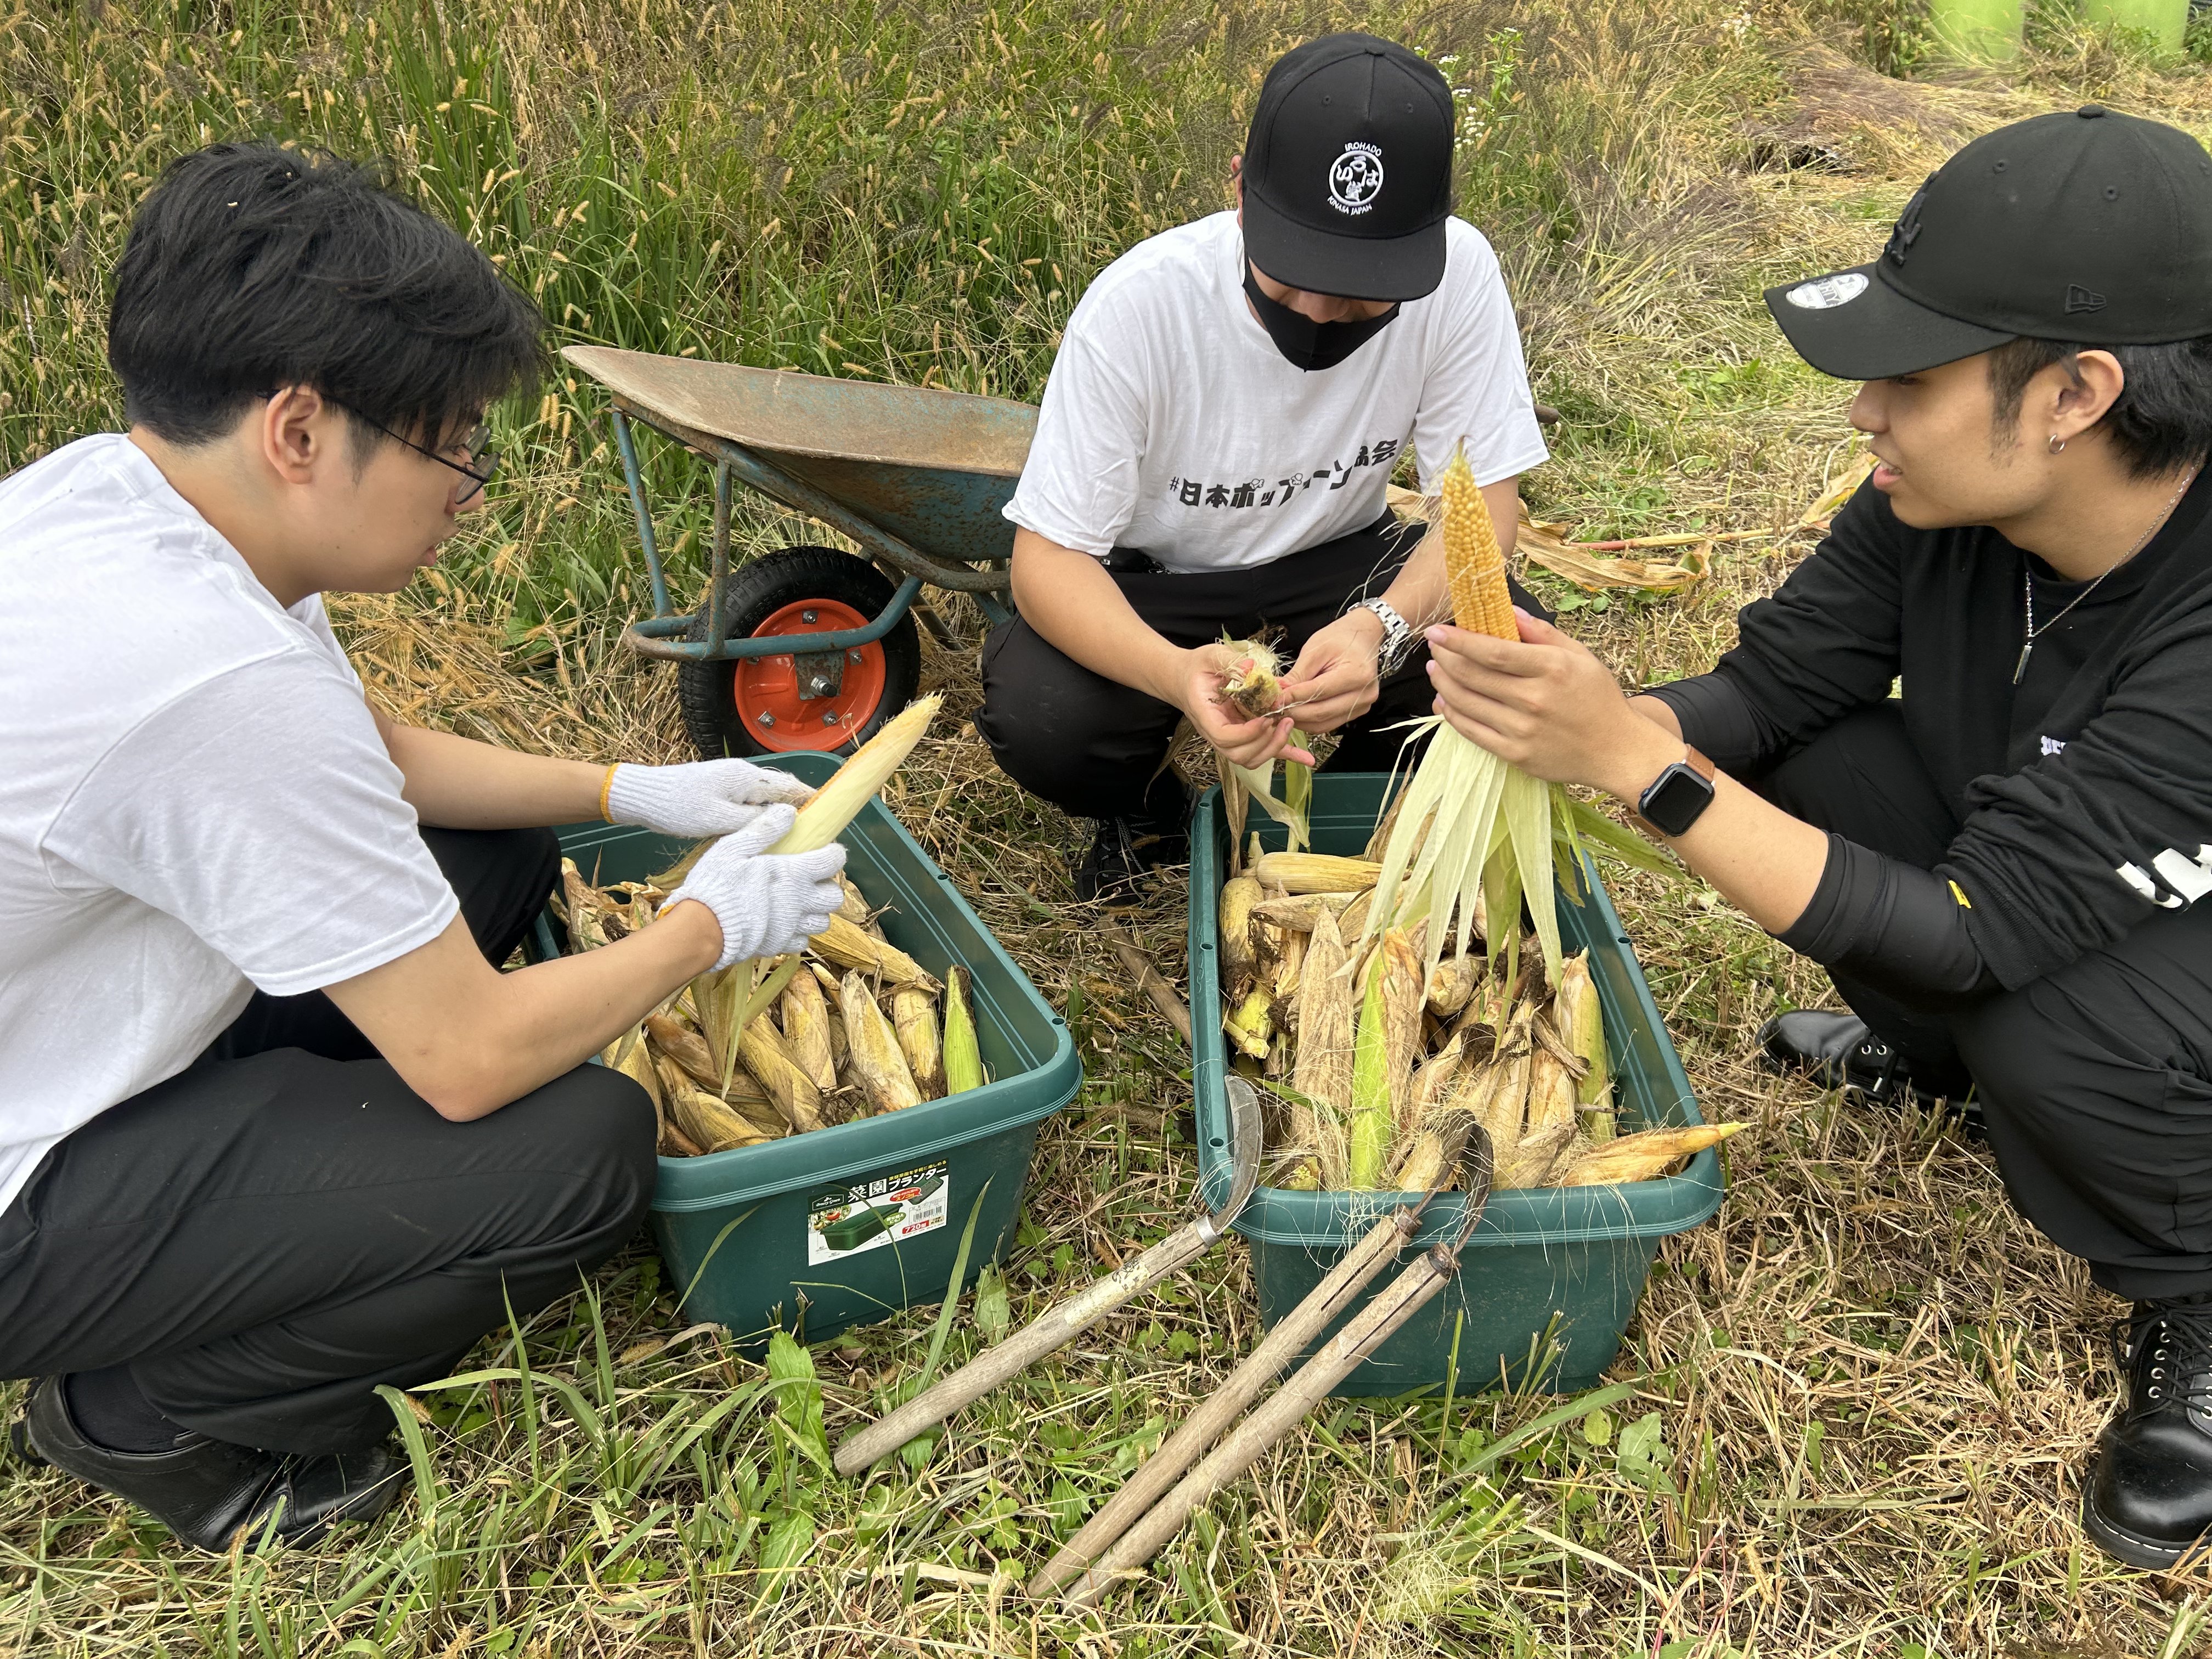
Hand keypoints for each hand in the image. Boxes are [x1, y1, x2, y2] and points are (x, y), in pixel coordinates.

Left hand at [604, 757, 813, 837]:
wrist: (644, 796)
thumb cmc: (679, 807)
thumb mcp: (718, 819)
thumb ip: (753, 821)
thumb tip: (786, 821)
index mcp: (747, 778)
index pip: (789, 786)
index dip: (811, 800)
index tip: (829, 816)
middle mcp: (743, 776)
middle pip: (780, 793)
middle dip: (797, 811)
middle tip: (812, 837)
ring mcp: (731, 783)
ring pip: (764, 800)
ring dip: (777, 817)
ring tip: (792, 841)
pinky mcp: (720, 792)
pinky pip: (749, 804)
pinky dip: (759, 818)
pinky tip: (761, 836)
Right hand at [661, 804, 846, 968]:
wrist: (703, 929)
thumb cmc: (718, 884)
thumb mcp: (734, 847)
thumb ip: (764, 829)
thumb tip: (789, 812)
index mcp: (794, 874)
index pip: (833, 862)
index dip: (833, 854)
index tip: (825, 851)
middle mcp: (800, 902)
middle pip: (835, 897)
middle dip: (828, 886)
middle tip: (811, 880)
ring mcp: (791, 927)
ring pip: (823, 922)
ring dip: (816, 912)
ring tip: (800, 904)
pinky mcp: (779, 946)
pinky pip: (802, 942)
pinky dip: (798, 933)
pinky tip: (784, 924)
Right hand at [1178, 642, 1312, 770]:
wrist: (1187, 679)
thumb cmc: (1198, 668)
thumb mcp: (1211, 657)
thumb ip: (1230, 661)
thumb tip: (1252, 667)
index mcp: (1205, 715)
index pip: (1223, 736)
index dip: (1246, 733)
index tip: (1264, 718)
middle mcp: (1216, 733)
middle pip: (1240, 755)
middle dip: (1265, 742)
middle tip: (1283, 720)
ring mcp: (1230, 737)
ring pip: (1251, 758)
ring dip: (1274, 748)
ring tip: (1288, 724)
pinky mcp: (1244, 735)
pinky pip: (1264, 750)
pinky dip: (1287, 754)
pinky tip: (1305, 759)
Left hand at [1276, 610, 1384, 735]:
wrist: (1363, 637)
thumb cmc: (1340, 638)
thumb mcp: (1315, 649)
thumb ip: (1297, 674)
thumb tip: (1278, 693)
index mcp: (1356, 674)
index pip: (1317, 693)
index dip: (1292, 698)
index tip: (1272, 699)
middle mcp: (1364, 694)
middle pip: (1321, 713)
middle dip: (1293, 712)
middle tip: (1272, 708)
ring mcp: (1363, 706)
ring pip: (1324, 724)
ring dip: (1300, 720)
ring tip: (1282, 711)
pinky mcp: (1358, 712)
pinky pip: (1329, 723)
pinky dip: (1310, 721)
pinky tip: (1297, 712)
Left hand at [1424, 609, 1679, 798]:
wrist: (1616, 750)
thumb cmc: (1597, 697)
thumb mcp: (1579, 655)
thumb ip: (1542, 632)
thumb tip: (1507, 611)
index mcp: (1550, 668)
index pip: (1492, 651)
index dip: (1458, 640)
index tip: (1436, 631)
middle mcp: (1533, 699)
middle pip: (1472, 675)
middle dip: (1444, 658)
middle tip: (1434, 648)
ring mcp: (1521, 729)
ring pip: (1466, 703)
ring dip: (1443, 684)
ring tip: (1435, 670)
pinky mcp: (1514, 754)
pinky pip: (1471, 731)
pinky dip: (1451, 714)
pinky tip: (1444, 701)